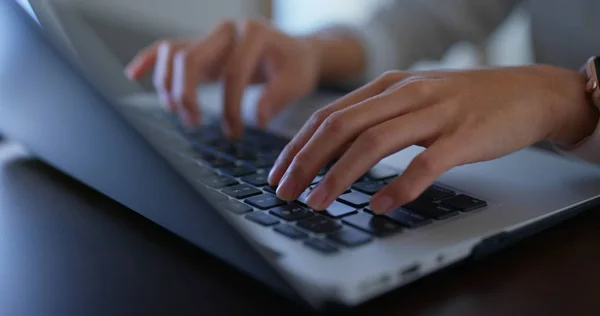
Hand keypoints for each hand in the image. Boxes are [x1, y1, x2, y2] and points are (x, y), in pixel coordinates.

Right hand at [125, 19, 319, 136]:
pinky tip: (134, 74)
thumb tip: (257, 117)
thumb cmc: (296, 65)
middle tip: (196, 124)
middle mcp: (227, 29)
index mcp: (254, 33)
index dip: (231, 107)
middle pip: (190, 58)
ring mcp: (210, 35)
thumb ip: (279, 97)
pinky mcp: (201, 45)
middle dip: (189, 96)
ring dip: (170, 87)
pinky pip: (168, 47)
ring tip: (184, 115)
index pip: (233, 72)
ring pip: (174, 54)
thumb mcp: (298, 80)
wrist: (295, 51)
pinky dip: (150, 60)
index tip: (236, 131)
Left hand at [268, 65, 598, 212]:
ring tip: (319, 202)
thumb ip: (377, 117)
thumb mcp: (413, 98)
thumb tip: (334, 149)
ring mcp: (434, 113)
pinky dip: (399, 186)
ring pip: (373, 143)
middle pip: (340, 127)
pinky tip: (380, 206)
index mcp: (387, 86)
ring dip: (339, 176)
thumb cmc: (465, 100)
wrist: (529, 92)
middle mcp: (405, 95)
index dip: (297, 146)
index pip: (328, 115)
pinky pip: (424, 163)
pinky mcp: (464, 135)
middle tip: (285, 192)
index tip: (279, 173)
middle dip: (306, 162)